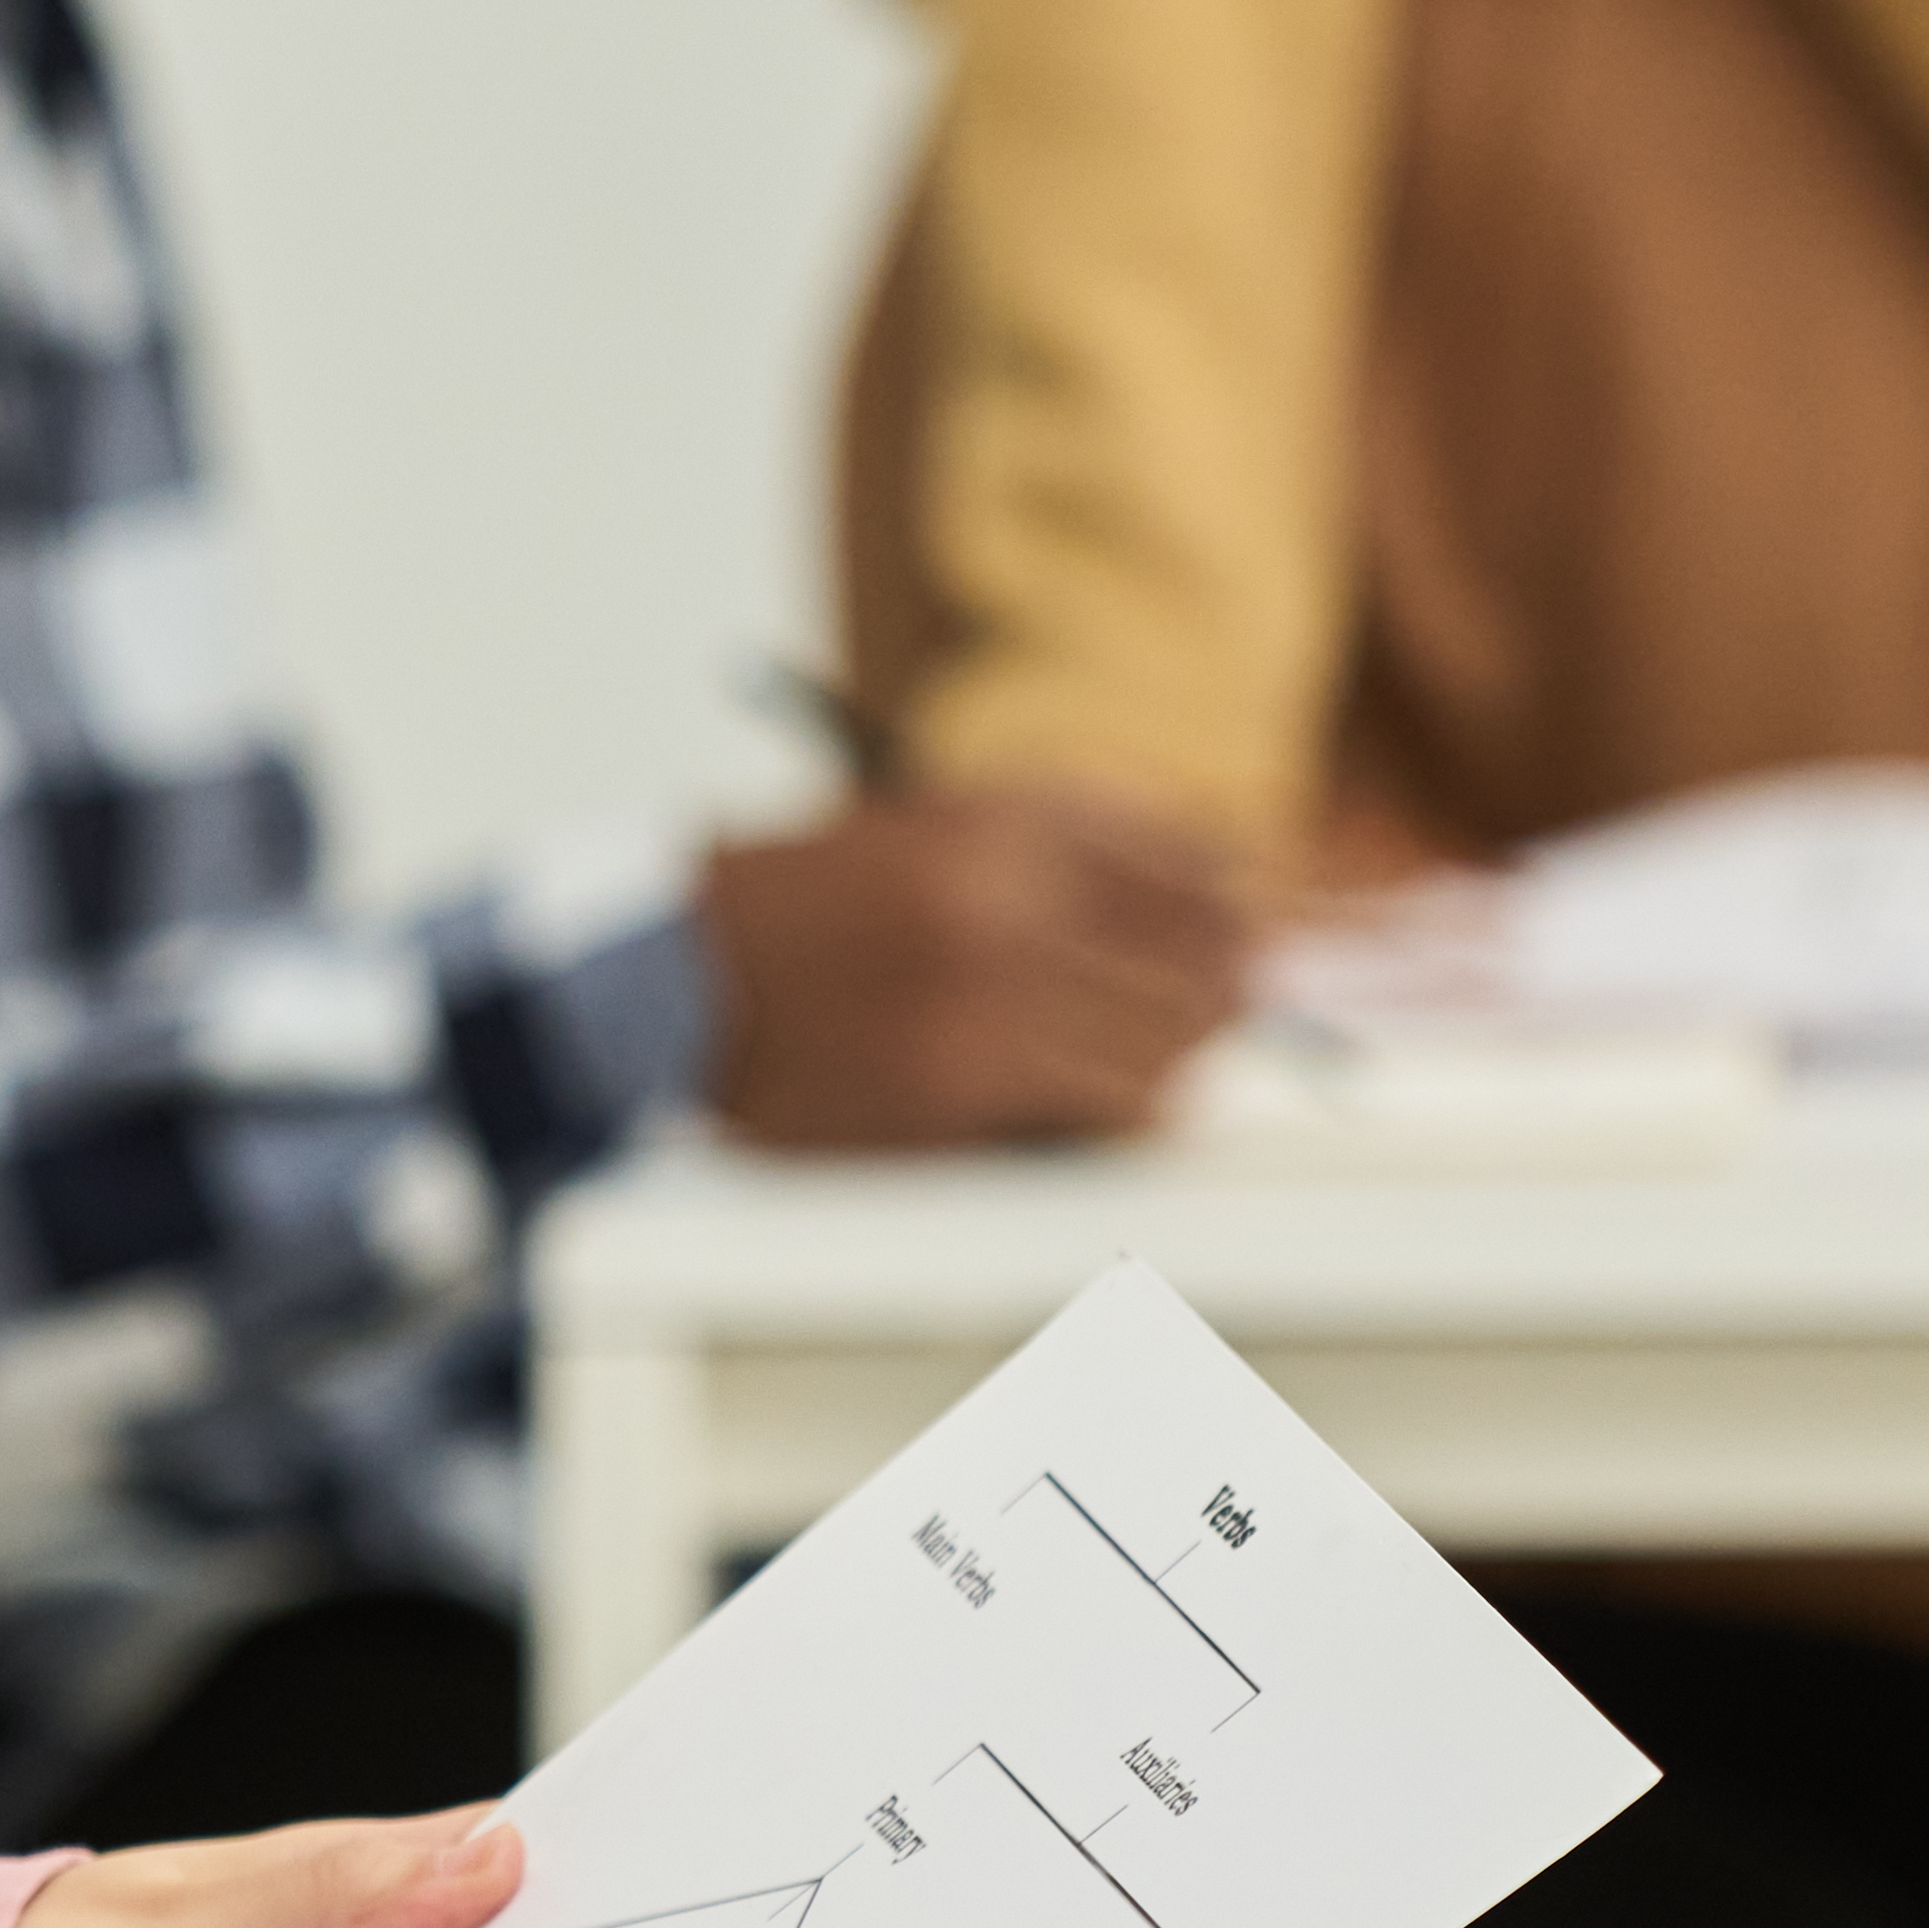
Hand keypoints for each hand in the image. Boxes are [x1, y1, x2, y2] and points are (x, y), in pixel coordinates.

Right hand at [700, 775, 1250, 1147]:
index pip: (1181, 857)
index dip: (1232, 895)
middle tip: (1241, 998)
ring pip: (1163, 1037)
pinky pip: (1102, 1102)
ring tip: (1184, 1055)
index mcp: (999, 820)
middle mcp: (1005, 897)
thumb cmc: (800, 905)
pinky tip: (1126, 1102)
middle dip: (1230, 980)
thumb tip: (1211, 880)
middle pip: (1193, 949)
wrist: (676, 979)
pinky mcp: (963, 1083)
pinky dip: (1130, 1107)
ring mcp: (987, 994)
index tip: (1252, 917)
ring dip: (1184, 1052)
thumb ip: (1057, 845)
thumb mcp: (928, 828)